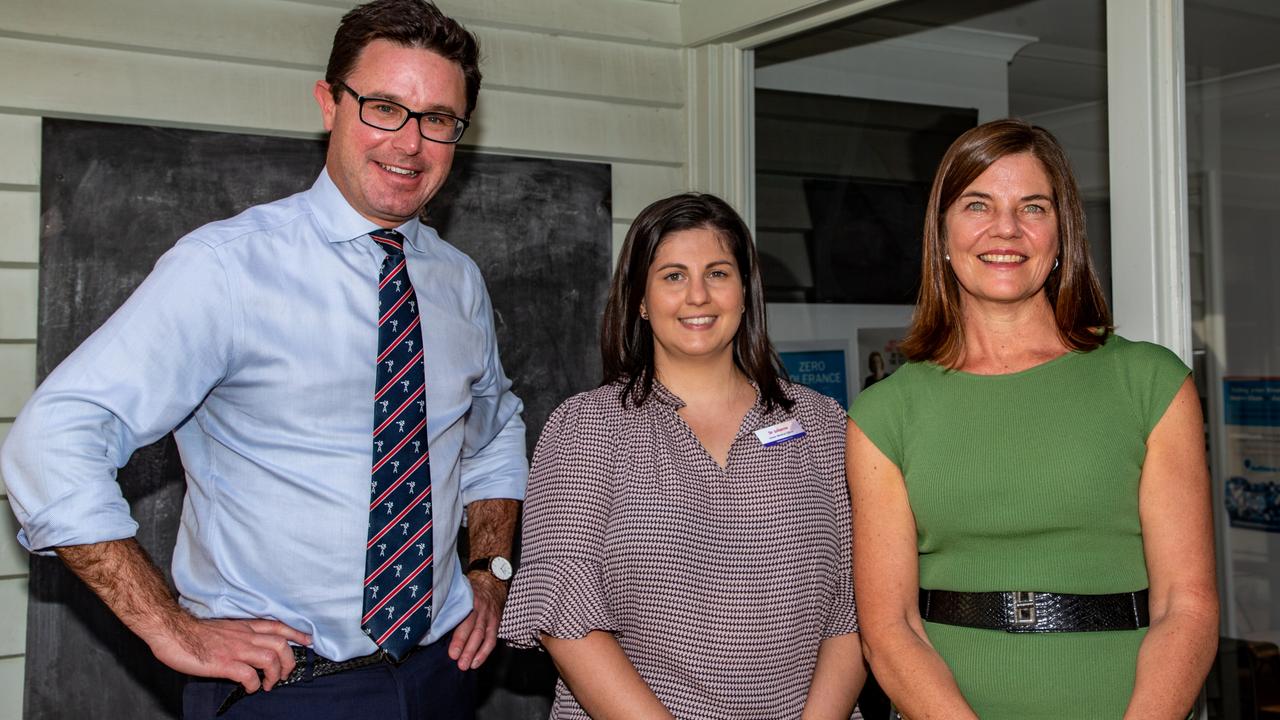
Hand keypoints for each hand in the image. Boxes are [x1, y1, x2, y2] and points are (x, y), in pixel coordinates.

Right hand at [148, 613, 311, 692]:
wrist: (172, 631)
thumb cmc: (193, 632)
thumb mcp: (223, 627)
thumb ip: (238, 634)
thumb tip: (247, 646)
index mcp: (244, 626)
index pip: (277, 626)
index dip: (296, 634)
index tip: (308, 641)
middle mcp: (244, 635)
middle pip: (281, 644)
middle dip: (290, 661)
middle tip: (284, 674)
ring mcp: (236, 649)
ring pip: (271, 658)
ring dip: (275, 674)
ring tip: (268, 684)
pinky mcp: (224, 663)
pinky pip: (249, 675)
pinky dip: (254, 684)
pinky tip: (249, 688)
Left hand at [447, 570, 507, 669]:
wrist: (491, 583)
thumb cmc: (468, 590)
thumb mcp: (457, 591)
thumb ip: (447, 604)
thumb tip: (428, 623)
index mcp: (466, 598)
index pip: (462, 617)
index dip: (458, 635)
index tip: (451, 651)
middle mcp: (479, 606)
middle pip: (473, 628)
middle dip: (465, 646)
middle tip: (457, 661)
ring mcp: (488, 615)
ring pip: (482, 635)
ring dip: (474, 652)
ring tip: (466, 665)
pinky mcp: (495, 622)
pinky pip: (491, 639)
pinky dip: (484, 652)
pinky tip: (476, 662)